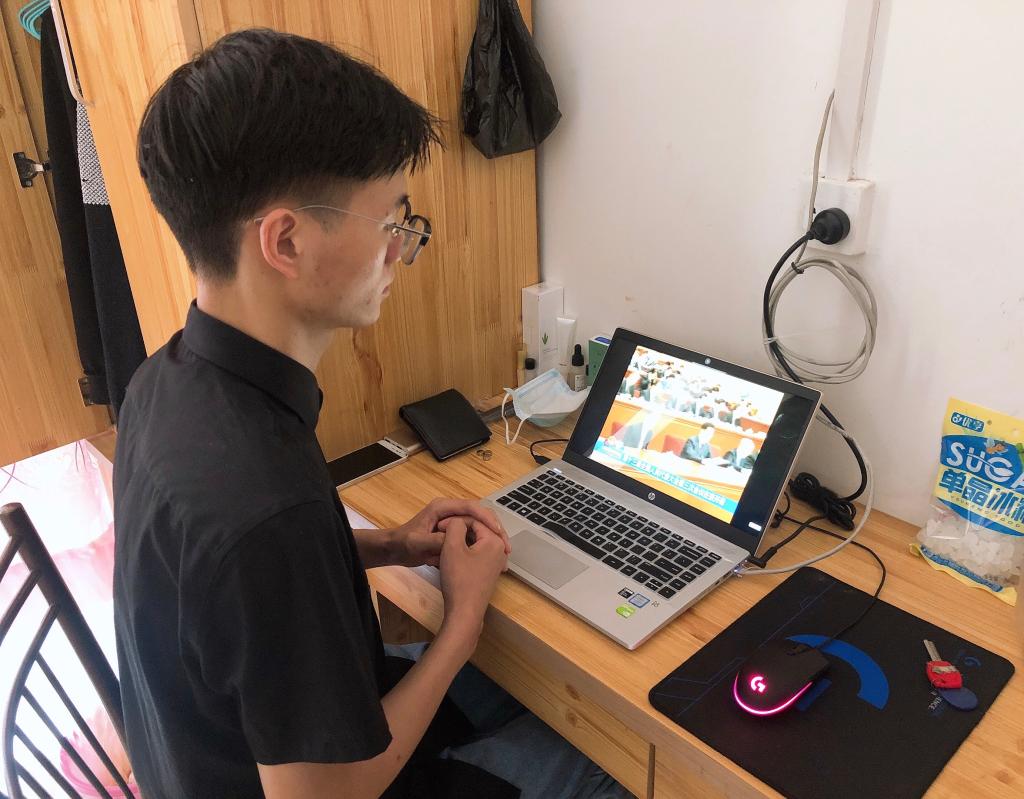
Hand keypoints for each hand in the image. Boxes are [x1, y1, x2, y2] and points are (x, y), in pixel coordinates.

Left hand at [388, 498, 510, 567]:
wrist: (394, 549)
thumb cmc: (404, 543)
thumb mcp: (417, 543)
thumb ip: (434, 541)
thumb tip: (456, 541)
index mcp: (443, 507)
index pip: (471, 507)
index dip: (487, 519)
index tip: (498, 532)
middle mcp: (451, 511)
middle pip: (480, 515)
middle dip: (495, 530)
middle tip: (507, 547)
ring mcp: (453, 522)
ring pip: (479, 527)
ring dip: (492, 539)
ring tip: (503, 555)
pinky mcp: (454, 533)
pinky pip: (473, 537)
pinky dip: (483, 547)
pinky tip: (492, 559)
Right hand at [437, 517, 507, 650]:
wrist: (464, 611)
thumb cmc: (458, 578)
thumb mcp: (452, 547)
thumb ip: (455, 526)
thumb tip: (457, 521)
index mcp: (494, 540)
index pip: (474, 520)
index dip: (454, 521)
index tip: (438, 528)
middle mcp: (500, 549)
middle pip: (477, 530)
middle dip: (458, 531)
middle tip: (440, 535)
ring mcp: (496, 562)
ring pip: (476, 542)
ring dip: (459, 541)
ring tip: (443, 545)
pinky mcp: (489, 572)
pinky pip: (477, 554)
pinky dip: (464, 552)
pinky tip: (451, 557)